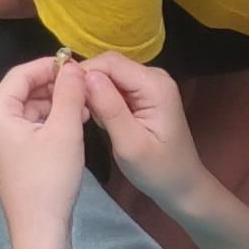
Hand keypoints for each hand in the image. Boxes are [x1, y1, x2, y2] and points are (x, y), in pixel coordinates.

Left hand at [0, 57, 90, 246]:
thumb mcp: (65, 130)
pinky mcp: (9, 153)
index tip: (78, 64)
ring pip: (29, 108)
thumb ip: (69, 93)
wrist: (40, 229)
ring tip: (86, 104)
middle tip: (86, 85)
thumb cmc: (49, 178)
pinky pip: (30, 125)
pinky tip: (76, 120)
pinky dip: (51, 120)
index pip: (21, 74)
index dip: (50, 65)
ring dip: (56, 103)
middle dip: (55, 85)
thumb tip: (73, 66)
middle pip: (23, 90)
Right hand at [82, 53, 211, 211]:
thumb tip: (87, 76)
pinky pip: (114, 86)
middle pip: (108, 66)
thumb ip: (109, 108)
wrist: (181, 185)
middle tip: (80, 114)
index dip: (84, 75)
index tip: (67, 99)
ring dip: (94, 94)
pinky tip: (104, 122)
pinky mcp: (143, 93)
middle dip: (88, 85)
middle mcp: (154, 76)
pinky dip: (102, 100)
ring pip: (108, 75)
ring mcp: (149, 83)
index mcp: (155, 85)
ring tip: (94, 122)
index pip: (110, 63)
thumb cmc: (158, 170)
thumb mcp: (129, 144)